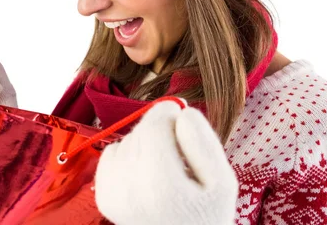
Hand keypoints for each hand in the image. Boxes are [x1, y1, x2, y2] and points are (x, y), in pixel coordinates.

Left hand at [94, 100, 237, 224]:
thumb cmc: (205, 213)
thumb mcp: (223, 182)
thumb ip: (204, 143)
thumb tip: (181, 112)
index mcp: (162, 185)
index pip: (155, 124)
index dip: (170, 114)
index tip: (183, 118)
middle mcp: (130, 190)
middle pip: (140, 130)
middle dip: (160, 131)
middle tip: (179, 155)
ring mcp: (113, 194)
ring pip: (126, 139)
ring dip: (144, 145)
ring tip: (165, 172)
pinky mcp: (104, 196)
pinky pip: (111, 152)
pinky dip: (127, 156)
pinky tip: (146, 176)